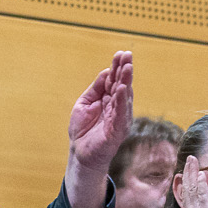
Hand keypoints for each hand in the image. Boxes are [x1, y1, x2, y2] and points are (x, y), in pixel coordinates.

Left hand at [67, 50, 133, 173]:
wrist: (80, 154)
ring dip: (126, 81)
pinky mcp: (118, 130)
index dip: (117, 67)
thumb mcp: (85, 103)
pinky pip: (121, 114)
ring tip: (127, 68)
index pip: (115, 80)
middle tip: (127, 55)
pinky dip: (122, 101)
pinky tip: (122, 89)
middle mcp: (117, 107)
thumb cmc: (83, 130)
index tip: (121, 53)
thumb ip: (96, 89)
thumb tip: (106, 71)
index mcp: (109, 100)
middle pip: (122, 85)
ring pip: (124, 97)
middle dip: (125, 70)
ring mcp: (119, 118)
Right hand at [178, 155, 207, 207]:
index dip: (184, 186)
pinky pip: (201, 195)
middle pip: (186, 191)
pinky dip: (199, 183)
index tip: (183, 176)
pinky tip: (200, 173)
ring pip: (191, 190)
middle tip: (187, 161)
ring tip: (191, 160)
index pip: (186, 199)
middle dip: (186, 175)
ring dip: (191, 173)